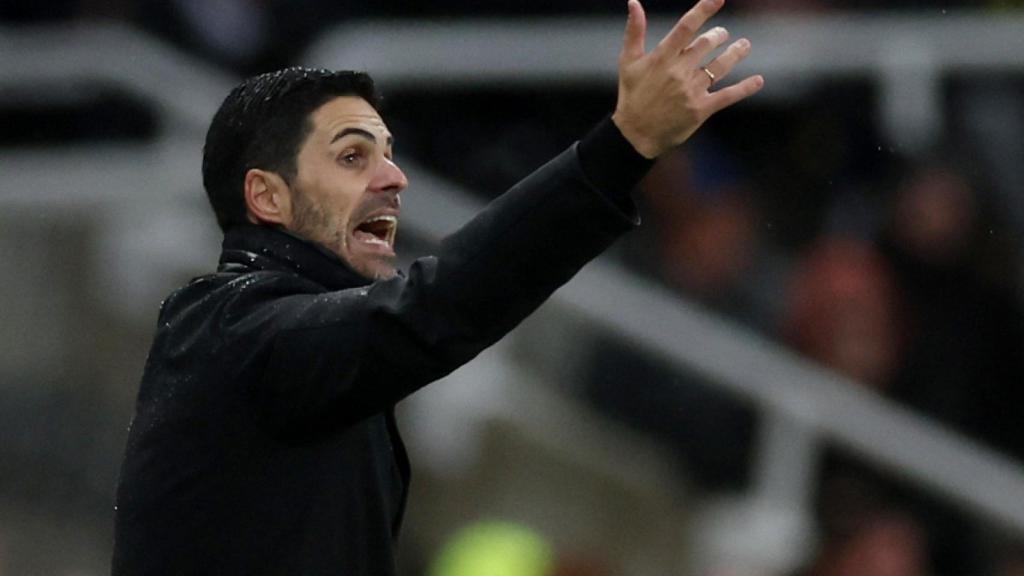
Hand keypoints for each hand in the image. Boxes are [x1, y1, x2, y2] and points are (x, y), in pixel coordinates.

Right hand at [612, 0, 763, 158]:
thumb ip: (634, 31)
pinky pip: (728, 95)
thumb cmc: (631, 96)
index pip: (686, 27)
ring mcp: (692, 90)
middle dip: (718, 35)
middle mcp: (679, 71)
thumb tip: (633, 2)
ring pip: (721, 65)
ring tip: (744, 45)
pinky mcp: (701, 109)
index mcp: (662, 57)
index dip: (704, 10)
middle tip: (722, 34)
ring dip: (736, 53)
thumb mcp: (628, 62)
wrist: (636, 134)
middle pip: (707, 43)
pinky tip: (758, 81)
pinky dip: (745, 88)